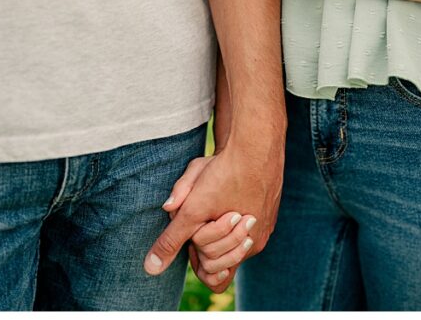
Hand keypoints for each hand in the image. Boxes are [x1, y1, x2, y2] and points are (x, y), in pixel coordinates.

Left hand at [142, 140, 283, 279]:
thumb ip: (171, 239)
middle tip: (202, 213)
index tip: (192, 236)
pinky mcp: (270, 209)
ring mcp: (266, 224)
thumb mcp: (192, 206)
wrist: (256, 142)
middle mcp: (256, 240)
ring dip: (220, 227)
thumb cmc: (225, 172)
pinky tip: (228, 193)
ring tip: (216, 202)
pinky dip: (234, 215)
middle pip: (222, 259)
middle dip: (205, 240)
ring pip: (233, 240)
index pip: (214, 277)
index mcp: (241, 245)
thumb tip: (150, 267)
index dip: (197, 259)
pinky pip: (246, 224)